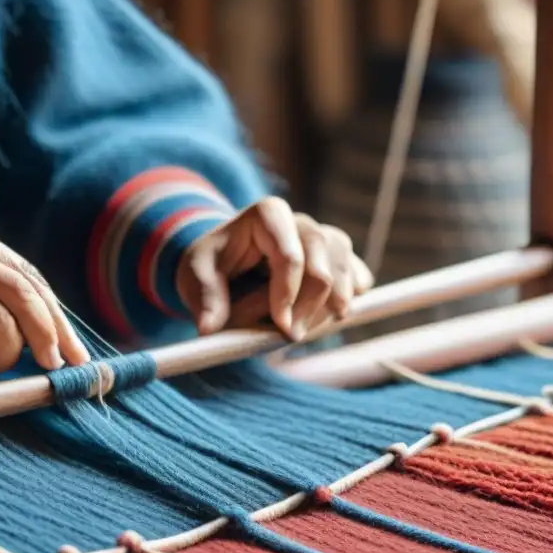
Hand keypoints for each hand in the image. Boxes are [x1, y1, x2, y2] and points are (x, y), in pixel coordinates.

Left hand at [176, 197, 372, 339]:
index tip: (282, 328)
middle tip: (292, 337)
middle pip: (323, 265)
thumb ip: (205, 298)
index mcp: (269, 215)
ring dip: (330, 307)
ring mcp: (324, 238)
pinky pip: (357, 277)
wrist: (225, 264)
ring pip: (345, 271)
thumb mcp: (195, 275)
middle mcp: (302, 222)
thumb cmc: (209, 264)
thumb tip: (209, 328)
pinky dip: (349, 300)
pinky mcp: (337, 259)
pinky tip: (332, 316)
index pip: (290, 257)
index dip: (288, 296)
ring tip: (305, 331)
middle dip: (310, 307)